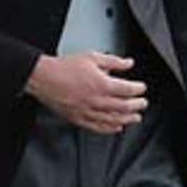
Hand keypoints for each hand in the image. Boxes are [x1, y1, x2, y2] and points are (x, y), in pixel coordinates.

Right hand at [23, 52, 146, 132]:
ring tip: (135, 118)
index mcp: (102, 84)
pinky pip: (98, 127)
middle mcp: (97, 100)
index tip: (141, 88)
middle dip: (137, 106)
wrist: (43, 78)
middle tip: (143, 104)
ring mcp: (88, 111)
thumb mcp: (91, 57)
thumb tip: (128, 63)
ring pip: (114, 119)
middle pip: (125, 107)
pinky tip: (116, 127)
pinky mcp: (78, 118)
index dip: (138, 89)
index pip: (128, 90)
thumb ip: (113, 61)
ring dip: (128, 119)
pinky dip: (110, 129)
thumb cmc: (64, 68)